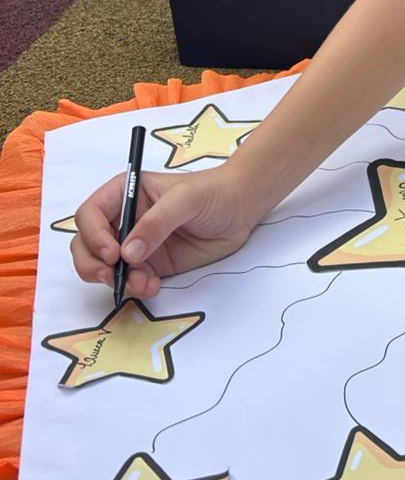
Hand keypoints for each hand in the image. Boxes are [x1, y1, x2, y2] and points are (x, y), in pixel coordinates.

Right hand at [71, 167, 259, 298]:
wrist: (242, 208)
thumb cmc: (214, 192)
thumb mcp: (186, 199)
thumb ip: (157, 223)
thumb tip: (128, 253)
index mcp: (125, 193)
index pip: (90, 214)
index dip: (93, 235)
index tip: (112, 253)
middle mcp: (125, 219)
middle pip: (87, 244)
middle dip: (93, 263)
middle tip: (112, 276)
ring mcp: (136, 244)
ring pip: (104, 267)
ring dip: (115, 280)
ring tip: (142, 283)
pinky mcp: (152, 264)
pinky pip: (130, 281)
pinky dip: (135, 288)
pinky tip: (153, 286)